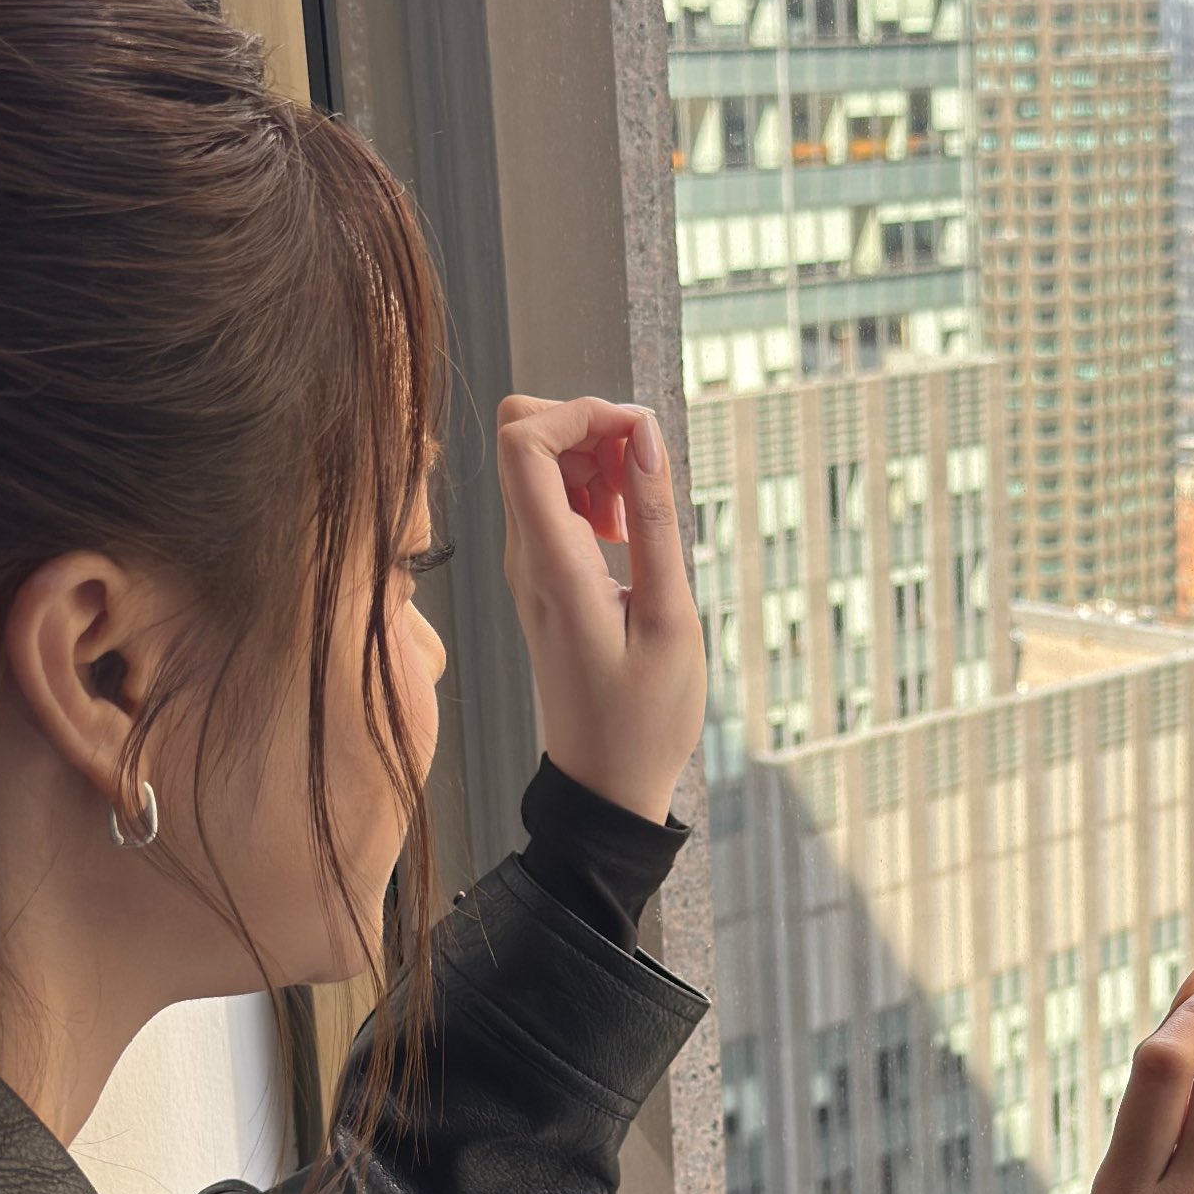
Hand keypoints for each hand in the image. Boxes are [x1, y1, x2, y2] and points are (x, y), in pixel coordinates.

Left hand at [495, 394, 707, 825]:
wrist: (606, 781)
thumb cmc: (645, 716)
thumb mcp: (670, 616)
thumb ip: (653, 518)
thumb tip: (645, 434)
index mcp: (550, 564)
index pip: (524, 441)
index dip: (581, 413)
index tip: (643, 436)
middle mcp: (523, 554)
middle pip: (524, 433)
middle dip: (590, 426)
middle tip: (646, 472)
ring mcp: (525, 561)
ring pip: (538, 460)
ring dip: (595, 458)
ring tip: (641, 510)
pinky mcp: (539, 571)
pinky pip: (552, 497)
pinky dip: (593, 489)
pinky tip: (627, 529)